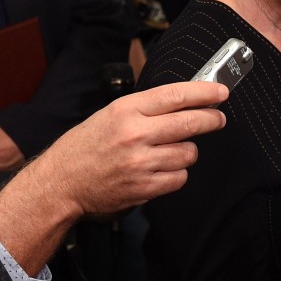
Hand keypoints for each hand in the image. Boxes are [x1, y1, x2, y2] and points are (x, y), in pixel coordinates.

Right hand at [0, 80, 226, 275]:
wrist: (59, 184)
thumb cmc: (84, 148)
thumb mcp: (109, 116)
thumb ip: (144, 109)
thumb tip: (183, 102)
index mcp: (125, 110)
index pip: (175, 95)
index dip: (204, 92)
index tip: (221, 92)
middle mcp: (134, 134)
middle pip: (190, 123)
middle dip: (211, 119)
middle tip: (218, 118)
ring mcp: (140, 162)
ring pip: (188, 153)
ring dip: (187, 152)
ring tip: (173, 150)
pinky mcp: (143, 187)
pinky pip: (178, 178)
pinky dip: (176, 174)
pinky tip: (164, 170)